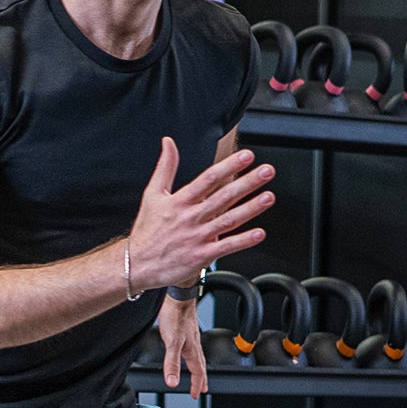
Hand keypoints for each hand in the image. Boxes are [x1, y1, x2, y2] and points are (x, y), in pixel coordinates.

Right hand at [128, 138, 272, 292]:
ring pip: (228, 220)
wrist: (138, 264)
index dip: (229, 166)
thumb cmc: (148, 230)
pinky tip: (259, 233)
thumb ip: (165, 167)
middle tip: (266, 172)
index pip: (208, 179)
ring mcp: (198, 237)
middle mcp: (191, 217)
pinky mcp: (201, 256)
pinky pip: (226, 247)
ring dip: (251, 208)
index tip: (246, 157)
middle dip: (247, 182)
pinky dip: (243, 240)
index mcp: (180, 201)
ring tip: (268, 197)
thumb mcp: (152, 194)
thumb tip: (168, 143)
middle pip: (223, 196)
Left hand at [159, 290, 207, 396]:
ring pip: (197, 356)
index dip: (195, 384)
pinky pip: (191, 347)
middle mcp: (193, 344)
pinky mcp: (185, 328)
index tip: (195, 395)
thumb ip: (171, 363)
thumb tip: (172, 382)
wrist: (177, 295)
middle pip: (200, 366)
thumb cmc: (176, 315)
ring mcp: (190, 336)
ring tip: (197, 373)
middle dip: (200, 379)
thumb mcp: (172, 342)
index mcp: (192, 350)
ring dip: (198, 367)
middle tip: (201, 389)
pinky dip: (191, 354)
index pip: (197, 372)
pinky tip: (186, 351)